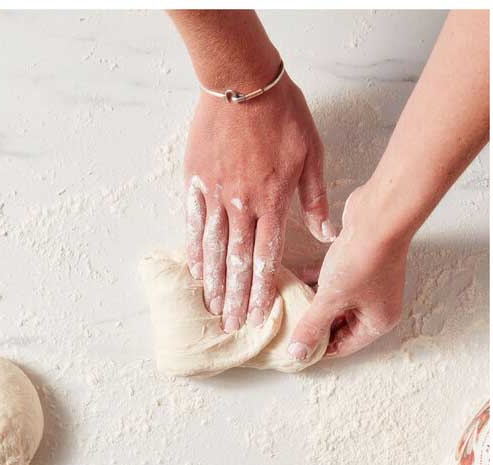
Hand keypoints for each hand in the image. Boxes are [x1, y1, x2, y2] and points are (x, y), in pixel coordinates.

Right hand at [184, 74, 331, 332]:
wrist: (242, 83)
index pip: (267, 257)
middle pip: (237, 262)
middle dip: (235, 298)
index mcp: (272, 201)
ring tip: (212, 308)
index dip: (262, 290)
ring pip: (212, 249)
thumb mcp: (311, 153)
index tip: (258, 316)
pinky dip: (193, 251)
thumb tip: (326, 234)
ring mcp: (215, 197)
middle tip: (230, 326)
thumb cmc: (281, 114)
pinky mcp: (196, 184)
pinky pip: (193, 224)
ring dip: (213, 283)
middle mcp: (242, 206)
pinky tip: (194, 272)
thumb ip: (315, 198)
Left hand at [287, 186, 408, 362]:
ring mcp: (371, 283)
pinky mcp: (361, 263)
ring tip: (288, 307)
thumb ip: (312, 327)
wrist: (380, 214)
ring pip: (335, 302)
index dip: (316, 350)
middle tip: (286, 328)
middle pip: (339, 326)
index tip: (291, 349)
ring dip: (313, 303)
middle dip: (313, 325)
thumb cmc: (362, 260)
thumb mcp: (330, 301)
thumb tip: (297, 354)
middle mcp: (378, 305)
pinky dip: (319, 282)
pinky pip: (336, 281)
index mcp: (378, 322)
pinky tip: (299, 280)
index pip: (342, 347)